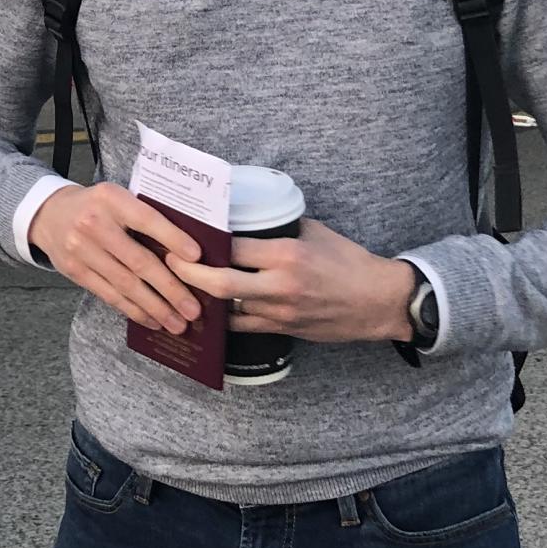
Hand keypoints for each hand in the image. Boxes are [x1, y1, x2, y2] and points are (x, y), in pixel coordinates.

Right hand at [26, 183, 205, 335]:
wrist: (50, 214)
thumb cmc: (97, 207)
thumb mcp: (118, 198)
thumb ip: (146, 215)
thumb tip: (189, 248)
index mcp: (111, 199)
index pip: (146, 219)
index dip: (172, 238)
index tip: (197, 257)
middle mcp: (94, 224)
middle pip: (138, 261)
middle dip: (170, 288)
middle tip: (193, 309)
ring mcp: (81, 250)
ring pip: (125, 284)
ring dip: (155, 307)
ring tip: (178, 323)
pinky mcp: (75, 271)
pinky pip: (109, 295)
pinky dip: (134, 310)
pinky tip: (152, 320)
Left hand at [166, 220, 419, 345]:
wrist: (377, 301)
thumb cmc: (349, 262)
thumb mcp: (315, 233)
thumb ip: (281, 229)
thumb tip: (249, 219)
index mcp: (288, 254)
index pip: (235, 246)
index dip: (206, 242)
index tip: (186, 235)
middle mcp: (281, 284)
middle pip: (221, 282)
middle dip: (188, 273)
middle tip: (169, 262)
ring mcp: (280, 311)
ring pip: (228, 308)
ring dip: (202, 296)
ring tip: (180, 284)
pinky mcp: (282, 329)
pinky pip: (242, 326)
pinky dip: (223, 316)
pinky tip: (208, 307)